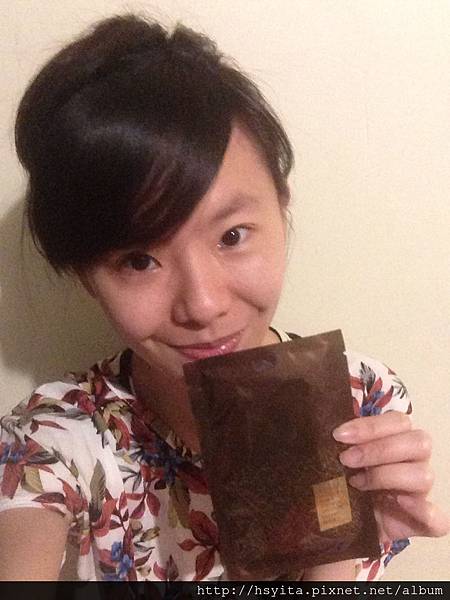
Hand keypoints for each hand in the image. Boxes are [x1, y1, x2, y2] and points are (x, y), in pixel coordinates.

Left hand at [333, 411, 449, 542]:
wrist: (347, 520)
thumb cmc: (346, 480)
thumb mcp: (342, 459)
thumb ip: (343, 444)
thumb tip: (330, 433)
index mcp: (399, 439)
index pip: (399, 421)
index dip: (370, 426)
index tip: (338, 435)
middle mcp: (415, 462)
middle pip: (418, 442)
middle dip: (378, 449)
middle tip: (345, 459)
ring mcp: (421, 493)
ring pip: (424, 475)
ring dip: (386, 476)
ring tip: (356, 483)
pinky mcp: (422, 524)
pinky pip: (438, 520)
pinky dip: (424, 511)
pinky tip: (401, 503)